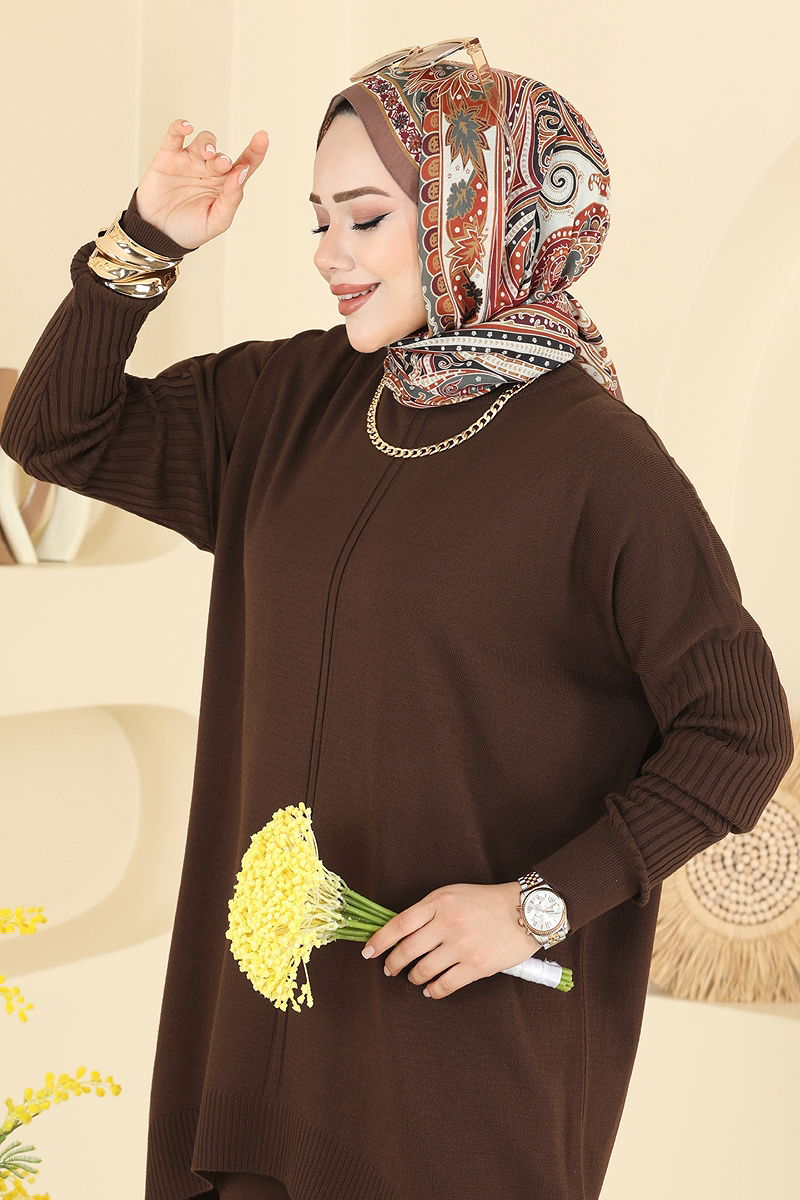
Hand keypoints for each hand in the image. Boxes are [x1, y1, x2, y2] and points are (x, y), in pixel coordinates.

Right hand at [133, 118, 269, 249]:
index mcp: (225, 186)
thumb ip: (232, 198)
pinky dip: (180, 126)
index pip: (245, 164)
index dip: (256, 151)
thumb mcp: (217, 221)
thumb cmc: (190, 230)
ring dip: (208, 143)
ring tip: (206, 154)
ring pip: (204, 140)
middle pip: (222, 154)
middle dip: (222, 159)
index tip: (262, 137)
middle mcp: (209, 171)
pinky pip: (175, 135)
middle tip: (222, 166)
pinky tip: (187, 127)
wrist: (158, 234)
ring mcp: (189, 161)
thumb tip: (243, 171)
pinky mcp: (168, 157)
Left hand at [362, 882, 542, 999]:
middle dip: (393, 963)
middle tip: (390, 968)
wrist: (526, 911)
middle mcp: (448, 923)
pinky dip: (433, 990)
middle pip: (407, 949)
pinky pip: (445, 985)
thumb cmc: (487, 901)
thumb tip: (400, 931)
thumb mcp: (453, 894)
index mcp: (439, 902)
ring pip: (423, 970)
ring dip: (413, 977)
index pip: (399, 923)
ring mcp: (462, 946)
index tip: (368, 951)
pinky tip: (430, 990)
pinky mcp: (477, 966)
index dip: (380, 940)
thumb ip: (428, 910)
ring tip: (413, 977)